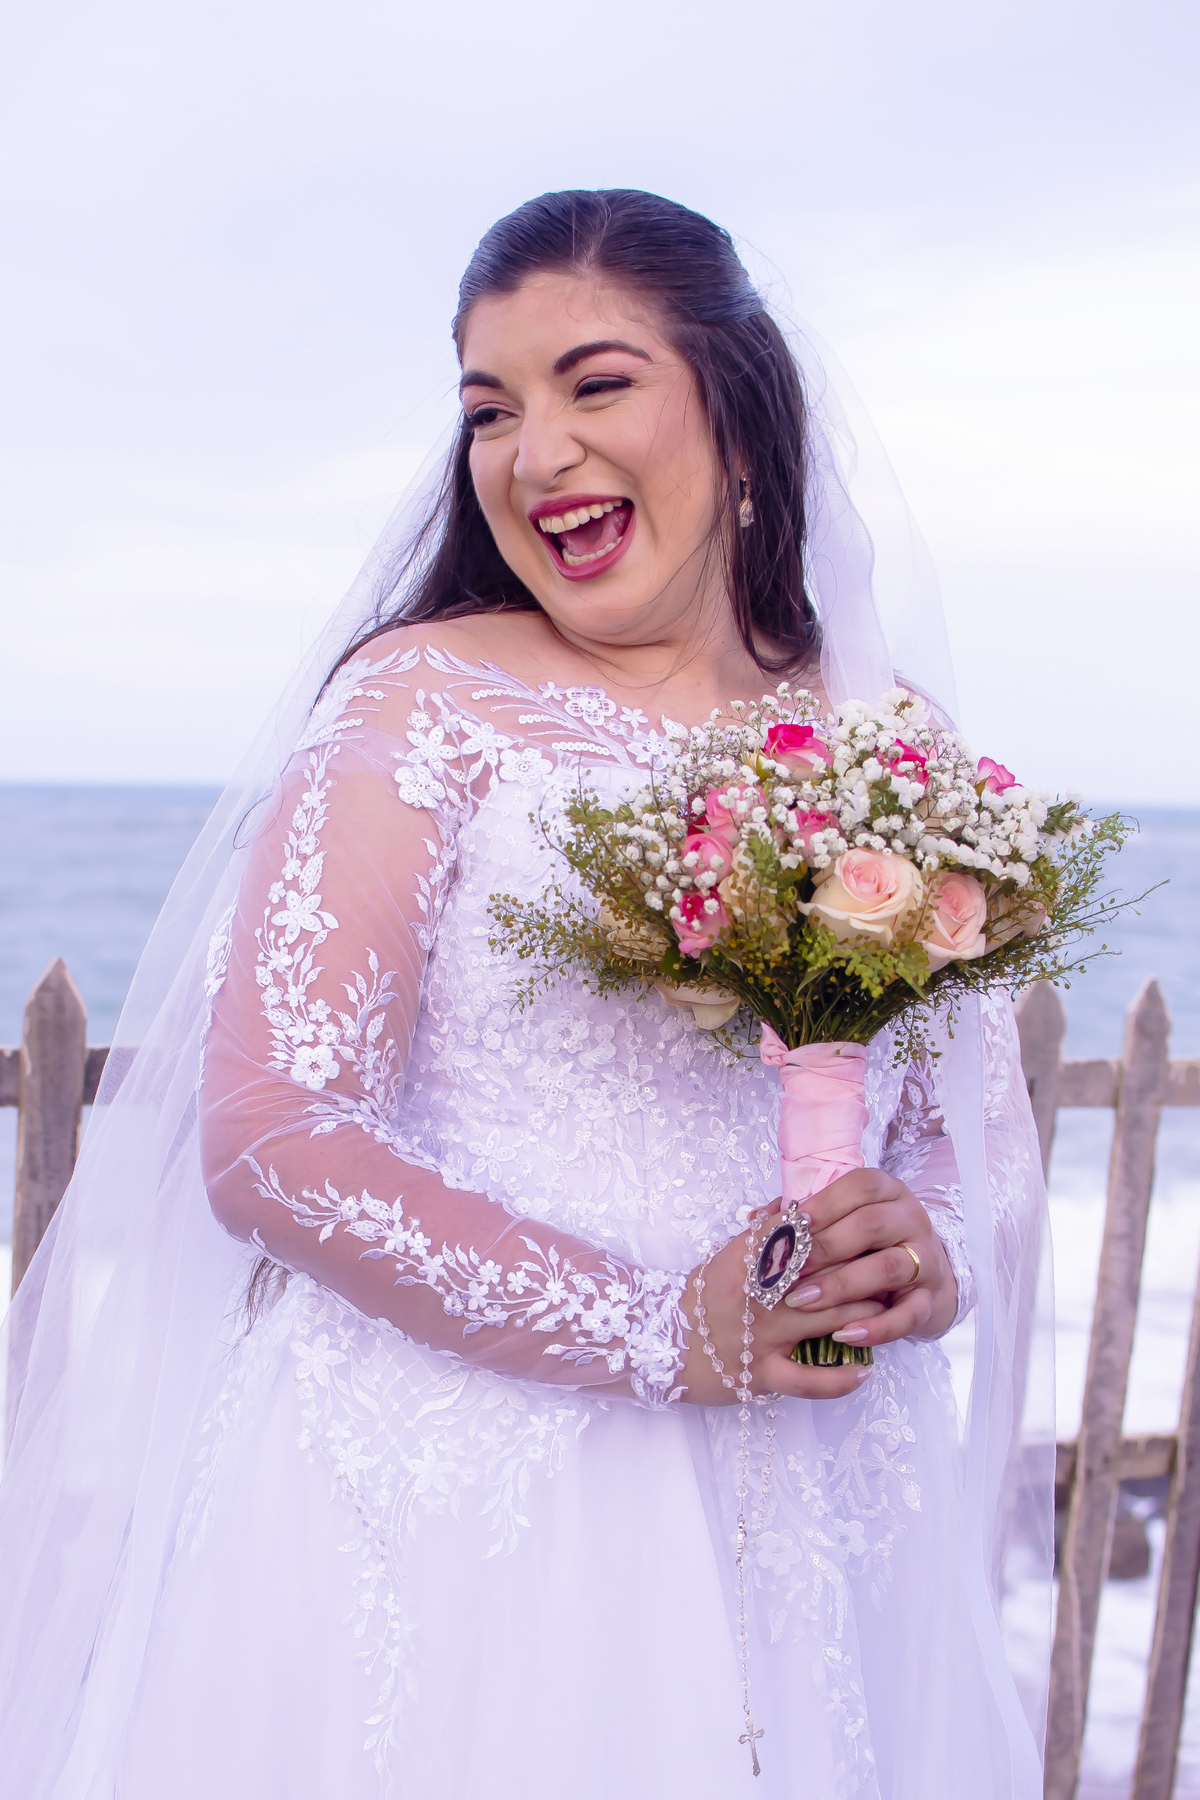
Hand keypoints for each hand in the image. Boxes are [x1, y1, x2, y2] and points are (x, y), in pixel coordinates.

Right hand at [679, 1212, 884, 1405]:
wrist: (661, 1341)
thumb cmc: (704, 1295)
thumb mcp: (730, 1253)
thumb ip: (768, 1231)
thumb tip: (803, 1205)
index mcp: (752, 1256)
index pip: (811, 1235)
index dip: (848, 1232)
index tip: (873, 1233)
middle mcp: (760, 1292)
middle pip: (829, 1275)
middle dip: (866, 1273)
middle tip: (893, 1272)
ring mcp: (762, 1334)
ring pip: (829, 1320)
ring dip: (865, 1317)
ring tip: (889, 1313)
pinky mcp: (760, 1373)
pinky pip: (808, 1380)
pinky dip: (840, 1379)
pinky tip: (864, 1371)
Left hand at [780, 1168, 957, 1351]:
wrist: (925, 1279)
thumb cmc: (869, 1245)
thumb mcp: (844, 1223)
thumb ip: (806, 1219)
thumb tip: (755, 1220)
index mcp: (888, 1192)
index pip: (860, 1186)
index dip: (824, 1203)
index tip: (790, 1224)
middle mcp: (912, 1220)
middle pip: (871, 1224)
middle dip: (824, 1247)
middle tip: (786, 1269)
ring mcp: (926, 1260)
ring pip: (889, 1268)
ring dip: (842, 1285)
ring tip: (802, 1302)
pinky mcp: (931, 1300)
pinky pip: (908, 1315)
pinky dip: (876, 1327)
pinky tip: (844, 1334)